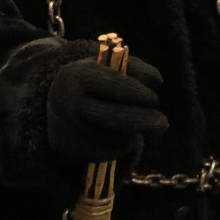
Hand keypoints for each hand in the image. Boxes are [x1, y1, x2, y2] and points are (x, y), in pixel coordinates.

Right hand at [48, 55, 167, 164]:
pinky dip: (121, 148)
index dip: (136, 92)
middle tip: (163, 124)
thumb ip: (134, 68)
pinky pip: (104, 152)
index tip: (154, 99)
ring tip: (141, 126)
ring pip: (110, 137)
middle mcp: (66, 102)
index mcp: (76, 75)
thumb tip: (157, 80)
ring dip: (132, 134)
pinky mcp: (68, 148)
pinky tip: (126, 138)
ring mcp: (65, 127)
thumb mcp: (109, 66)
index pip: (111, 85)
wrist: (57, 103)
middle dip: (142, 121)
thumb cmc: (93, 81)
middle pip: (112, 116)